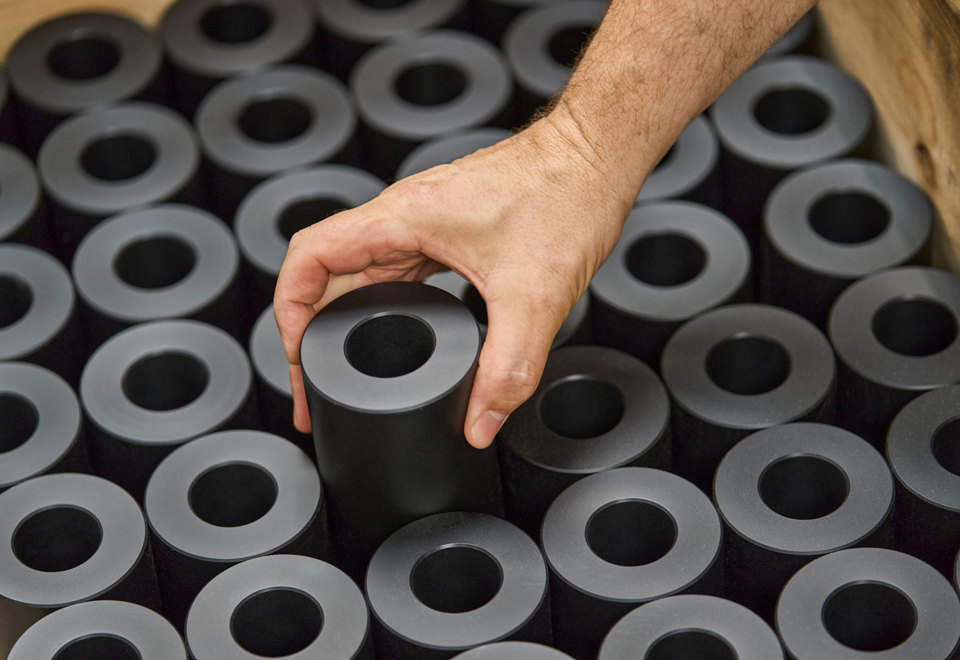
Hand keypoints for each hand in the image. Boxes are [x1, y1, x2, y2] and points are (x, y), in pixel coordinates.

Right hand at [274, 109, 640, 448]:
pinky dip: (379, 307)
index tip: (297, 361)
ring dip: (343, 322)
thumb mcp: (535, 296)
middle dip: (312, 334)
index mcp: (402, 218)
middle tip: (317, 391)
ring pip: (359, 274)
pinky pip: (394, 271)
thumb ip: (508, 368)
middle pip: (328, 274)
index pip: (309, 257)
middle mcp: (404, 216)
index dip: (289, 313)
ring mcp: (425, 222)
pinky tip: (393, 337)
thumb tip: (479, 423)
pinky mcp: (448, 231)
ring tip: (341, 373)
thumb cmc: (566, 195)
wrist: (597, 156)